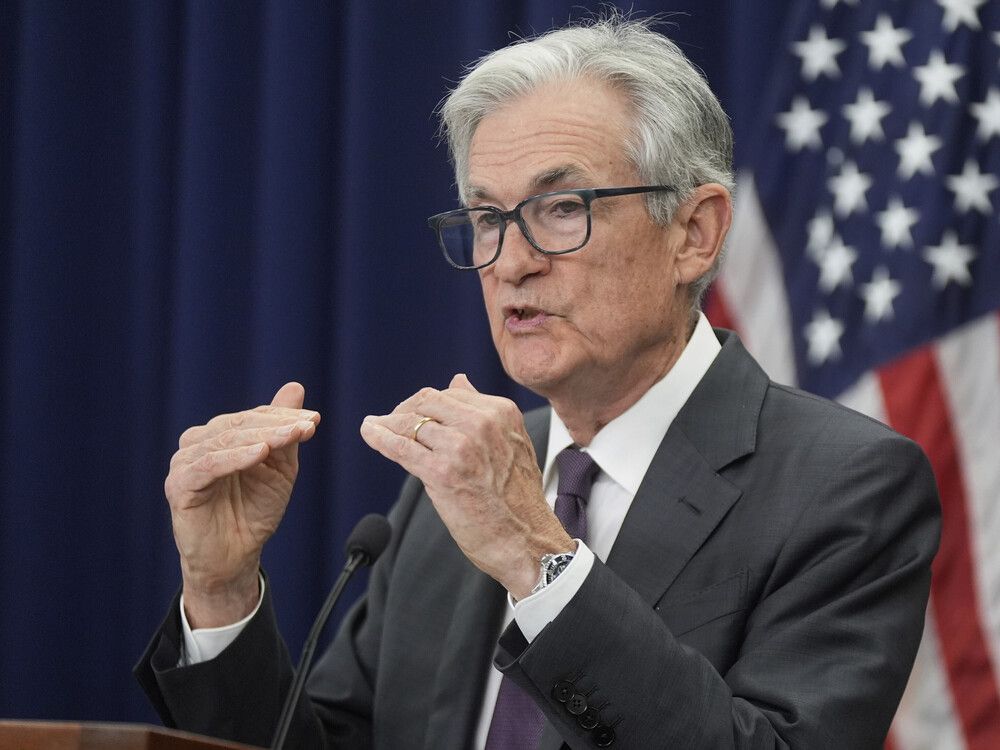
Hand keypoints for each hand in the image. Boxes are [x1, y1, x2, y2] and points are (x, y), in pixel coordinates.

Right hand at [165, 382, 320, 626]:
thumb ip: (284, 431)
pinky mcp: (179, 485)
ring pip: (225, 440)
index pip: (253, 416)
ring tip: (291, 435)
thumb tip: (295, 386)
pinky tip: (260, 453)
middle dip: (277, 424)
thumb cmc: (254, 511)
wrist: (235, 557)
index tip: (314, 419)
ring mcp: (185, 462)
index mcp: (219, 435)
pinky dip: (236, 457)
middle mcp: (197, 443)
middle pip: (239, 424)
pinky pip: (209, 465)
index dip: (283, 416)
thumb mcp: (278, 468)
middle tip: (307, 425)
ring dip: (262, 436)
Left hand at [360, 374, 570, 599]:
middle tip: (392, 422)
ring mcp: (461, 446)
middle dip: (405, 410)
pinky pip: (401, 446)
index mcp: (500, 412)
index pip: (451, 393)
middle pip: (427, 402)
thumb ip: (484, 413)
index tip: (413, 414)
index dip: (426, 403)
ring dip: (388, 424)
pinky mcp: (442, 472)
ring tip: (375, 427)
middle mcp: (482, 423)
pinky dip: (379, 437)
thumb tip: (459, 381)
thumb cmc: (518, 498)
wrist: (526, 540)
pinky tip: (369, 432)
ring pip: (411, 423)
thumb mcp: (511, 442)